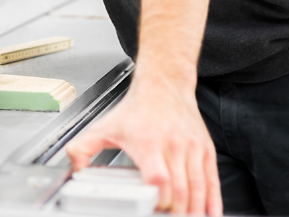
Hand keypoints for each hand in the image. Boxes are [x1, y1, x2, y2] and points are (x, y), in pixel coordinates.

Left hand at [65, 77, 221, 215]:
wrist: (164, 85)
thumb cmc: (136, 109)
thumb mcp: (104, 127)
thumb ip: (82, 148)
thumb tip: (74, 169)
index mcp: (147, 143)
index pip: (159, 178)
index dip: (158, 198)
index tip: (153, 208)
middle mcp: (172, 146)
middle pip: (181, 189)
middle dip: (176, 211)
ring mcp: (191, 148)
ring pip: (198, 187)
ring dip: (195, 209)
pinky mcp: (205, 149)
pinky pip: (212, 180)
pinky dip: (213, 200)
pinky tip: (210, 212)